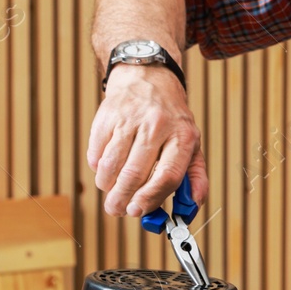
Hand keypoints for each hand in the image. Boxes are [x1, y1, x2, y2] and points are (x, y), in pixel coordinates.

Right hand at [88, 65, 208, 216]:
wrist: (148, 78)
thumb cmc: (170, 119)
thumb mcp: (191, 142)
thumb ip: (195, 176)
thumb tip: (192, 206)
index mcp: (183, 135)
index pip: (167, 175)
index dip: (150, 199)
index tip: (137, 211)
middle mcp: (157, 125)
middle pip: (134, 175)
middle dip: (121, 200)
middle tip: (116, 209)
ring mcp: (130, 119)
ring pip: (110, 167)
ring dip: (107, 187)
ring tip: (111, 190)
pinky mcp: (107, 116)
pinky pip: (96, 154)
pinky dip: (98, 168)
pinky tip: (106, 166)